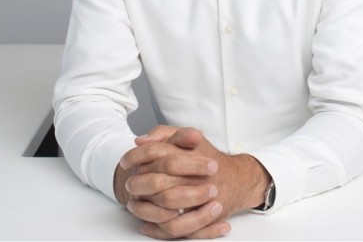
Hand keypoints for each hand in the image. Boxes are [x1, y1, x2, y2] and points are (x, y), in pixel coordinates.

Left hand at [116, 126, 269, 238]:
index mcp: (191, 154)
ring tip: (134, 205)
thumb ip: (165, 133)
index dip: (136, 157)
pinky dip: (158, 230)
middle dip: (139, 186)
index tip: (124, 162)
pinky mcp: (203, 218)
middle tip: (129, 186)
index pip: (157, 154)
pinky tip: (146, 225)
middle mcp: (197, 177)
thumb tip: (140, 141)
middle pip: (159, 184)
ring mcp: (201, 200)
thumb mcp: (189, 137)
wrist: (238, 179)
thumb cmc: (209, 157)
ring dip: (146, 210)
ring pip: (167, 211)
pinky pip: (177, 230)